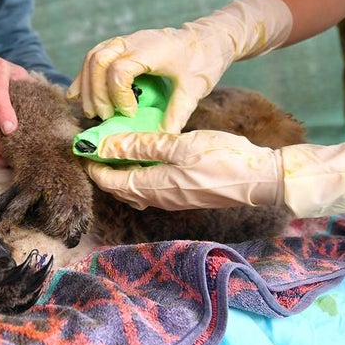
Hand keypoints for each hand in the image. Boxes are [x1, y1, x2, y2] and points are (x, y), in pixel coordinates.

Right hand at [67, 0, 292, 132]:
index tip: (130, 113)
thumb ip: (177, 114)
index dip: (119, 95)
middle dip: (96, 93)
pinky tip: (76, 94)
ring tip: (91, 111)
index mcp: (150, 50)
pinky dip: (84, 76)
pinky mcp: (122, 45)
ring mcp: (125, 41)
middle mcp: (133, 41)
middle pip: (98, 61)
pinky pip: (95, 56)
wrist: (209, 37)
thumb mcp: (194, 89)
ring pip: (92, 57)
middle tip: (104, 117)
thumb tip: (161, 139)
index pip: (120, 70)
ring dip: (87, 85)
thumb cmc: (204, 60)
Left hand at [85, 131, 344, 217]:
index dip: (93, 165)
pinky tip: (142, 156)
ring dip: (119, 172)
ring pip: (134, 188)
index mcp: (154, 186)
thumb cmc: (224, 159)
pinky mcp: (183, 195)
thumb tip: (107, 145)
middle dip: (103, 169)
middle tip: (93, 147)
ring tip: (114, 148)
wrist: (261, 180)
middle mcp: (159, 198)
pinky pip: (150, 187)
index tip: (82, 147)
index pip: (111, 180)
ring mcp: (172, 199)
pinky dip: (137, 173)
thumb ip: (143, 145)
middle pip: (119, 187)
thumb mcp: (181, 145)